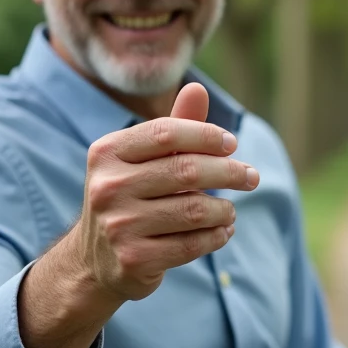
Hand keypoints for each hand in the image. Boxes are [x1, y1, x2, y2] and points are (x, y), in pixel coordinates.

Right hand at [71, 82, 259, 303]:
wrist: (95, 259)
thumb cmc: (131, 195)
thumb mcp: (144, 159)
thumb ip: (174, 127)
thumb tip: (197, 88)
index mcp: (107, 152)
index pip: (167, 131)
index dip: (206, 135)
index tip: (232, 144)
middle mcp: (107, 187)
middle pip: (186, 170)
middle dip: (229, 172)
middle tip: (252, 177)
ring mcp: (118, 225)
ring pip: (194, 210)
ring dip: (224, 209)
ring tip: (230, 210)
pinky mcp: (133, 259)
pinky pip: (191, 244)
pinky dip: (216, 236)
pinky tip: (223, 231)